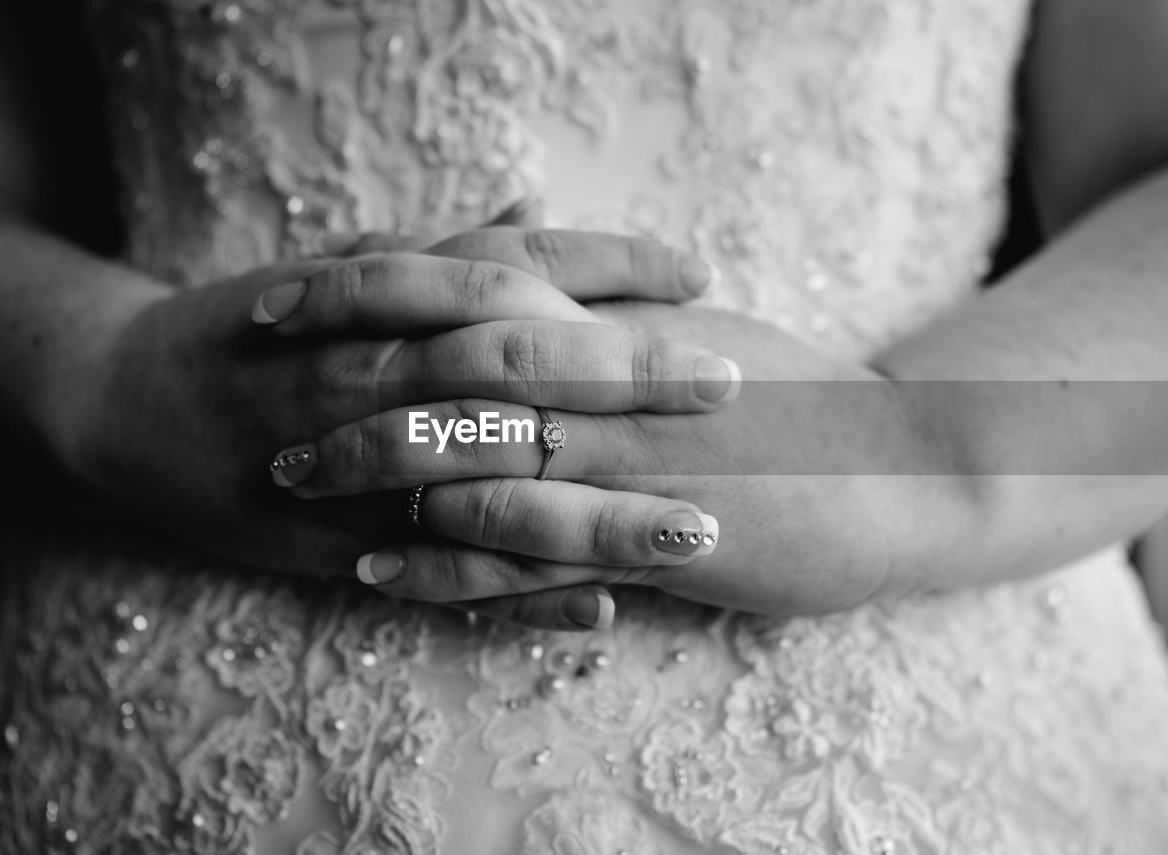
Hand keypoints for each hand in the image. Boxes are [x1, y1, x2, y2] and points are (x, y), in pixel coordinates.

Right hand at [63, 228, 734, 582]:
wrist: (131, 404)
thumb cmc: (253, 329)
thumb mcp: (343, 270)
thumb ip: (444, 247)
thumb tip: (538, 208)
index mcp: (386, 299)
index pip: (517, 268)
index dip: (612, 267)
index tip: (698, 271)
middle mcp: (382, 375)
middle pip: (523, 370)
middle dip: (634, 379)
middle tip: (735, 385)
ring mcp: (367, 468)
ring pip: (497, 488)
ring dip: (603, 510)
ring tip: (704, 525)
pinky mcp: (345, 545)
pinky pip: (444, 575)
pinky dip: (522, 593)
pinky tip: (602, 608)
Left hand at [290, 303, 977, 623]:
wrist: (897, 472)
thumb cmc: (797, 395)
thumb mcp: (700, 327)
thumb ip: (611, 296)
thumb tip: (529, 251)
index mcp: (622, 319)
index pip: (473, 282)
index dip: (373, 285)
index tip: (294, 291)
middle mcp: (614, 382)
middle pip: (453, 367)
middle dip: (352, 375)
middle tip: (270, 387)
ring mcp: (629, 464)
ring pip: (476, 461)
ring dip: (377, 471)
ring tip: (300, 480)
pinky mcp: (649, 544)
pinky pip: (524, 556)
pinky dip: (444, 563)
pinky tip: (380, 572)